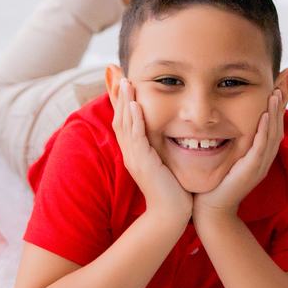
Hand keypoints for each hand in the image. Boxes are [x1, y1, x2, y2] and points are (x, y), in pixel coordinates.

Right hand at [112, 78, 192, 222]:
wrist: (171, 215)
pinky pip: (137, 137)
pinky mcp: (143, 164)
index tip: (120, 80)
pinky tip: (136, 106)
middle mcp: (130, 153)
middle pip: (119, 118)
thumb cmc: (172, 191)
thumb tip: (168, 133)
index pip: (124, 120)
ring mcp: (134, 158)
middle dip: (117, 95)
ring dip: (124, 102)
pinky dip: (136, 120)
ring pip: (125, 124)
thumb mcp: (164, 163)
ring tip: (124, 81)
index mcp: (134, 152)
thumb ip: (161, 147)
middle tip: (115, 72)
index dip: (120, 100)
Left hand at [194, 89, 285, 218]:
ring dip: (276, 111)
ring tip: (277, 91)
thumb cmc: (216, 181)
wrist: (211, 209)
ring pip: (273, 133)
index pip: (274, 120)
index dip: (280, 99)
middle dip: (284, 97)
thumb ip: (231, 137)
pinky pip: (261, 147)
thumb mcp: (228, 154)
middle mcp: (264, 157)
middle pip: (279, 122)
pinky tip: (266, 115)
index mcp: (261, 151)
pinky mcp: (251, 171)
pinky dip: (264, 130)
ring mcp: (260, 164)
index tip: (283, 76)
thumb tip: (224, 117)